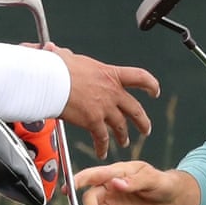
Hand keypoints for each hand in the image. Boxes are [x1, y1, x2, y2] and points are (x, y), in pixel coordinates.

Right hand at [51, 45, 159, 159]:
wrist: (51, 80)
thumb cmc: (57, 67)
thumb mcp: (68, 57)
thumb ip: (68, 57)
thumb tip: (57, 52)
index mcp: (110, 74)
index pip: (140, 77)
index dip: (151, 85)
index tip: (155, 91)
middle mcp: (112, 92)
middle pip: (135, 109)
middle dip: (142, 121)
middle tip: (146, 128)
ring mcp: (104, 108)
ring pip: (121, 127)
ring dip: (123, 136)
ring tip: (124, 142)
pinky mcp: (93, 122)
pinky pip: (102, 138)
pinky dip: (103, 147)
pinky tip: (102, 152)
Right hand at [72, 161, 199, 204]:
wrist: (171, 199)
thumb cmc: (161, 182)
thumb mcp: (152, 179)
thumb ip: (133, 181)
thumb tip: (115, 184)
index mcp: (114, 174)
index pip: (92, 176)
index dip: (77, 181)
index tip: (68, 190)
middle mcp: (108, 190)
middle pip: (90, 201)